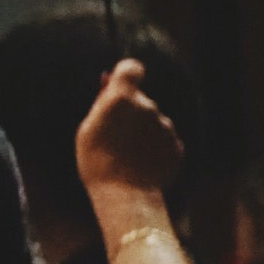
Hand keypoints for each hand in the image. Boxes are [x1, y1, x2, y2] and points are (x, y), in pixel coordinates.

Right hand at [78, 58, 182, 197]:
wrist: (125, 194)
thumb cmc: (97, 160)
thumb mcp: (87, 128)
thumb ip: (101, 102)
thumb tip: (108, 81)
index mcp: (123, 99)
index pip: (132, 68)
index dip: (126, 74)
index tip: (118, 84)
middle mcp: (149, 107)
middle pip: (141, 99)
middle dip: (130, 110)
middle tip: (113, 134)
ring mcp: (166, 127)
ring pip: (153, 120)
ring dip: (142, 129)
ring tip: (126, 153)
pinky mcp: (176, 145)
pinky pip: (164, 139)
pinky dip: (154, 146)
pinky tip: (140, 162)